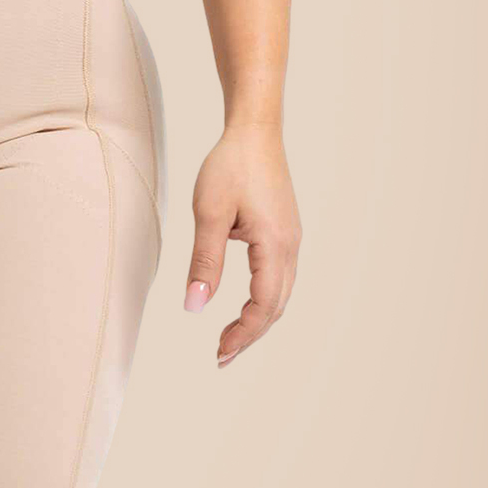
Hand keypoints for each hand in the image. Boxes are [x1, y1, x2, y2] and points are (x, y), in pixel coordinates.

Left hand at [183, 124, 300, 366]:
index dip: (243, 334)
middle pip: (277, 306)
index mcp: (275, 245)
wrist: (255, 131)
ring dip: (258, 319)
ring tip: (230, 338)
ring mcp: (292, 239)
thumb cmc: (230, 166)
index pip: (264, 305)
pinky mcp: (286, 232)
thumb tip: (195, 307)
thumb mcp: (208, 213)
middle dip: (250, 334)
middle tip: (221, 356)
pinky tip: (244, 304)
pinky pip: (279, 277)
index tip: (218, 353)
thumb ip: (204, 261)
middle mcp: (291, 247)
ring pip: (281, 293)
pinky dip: (264, 298)